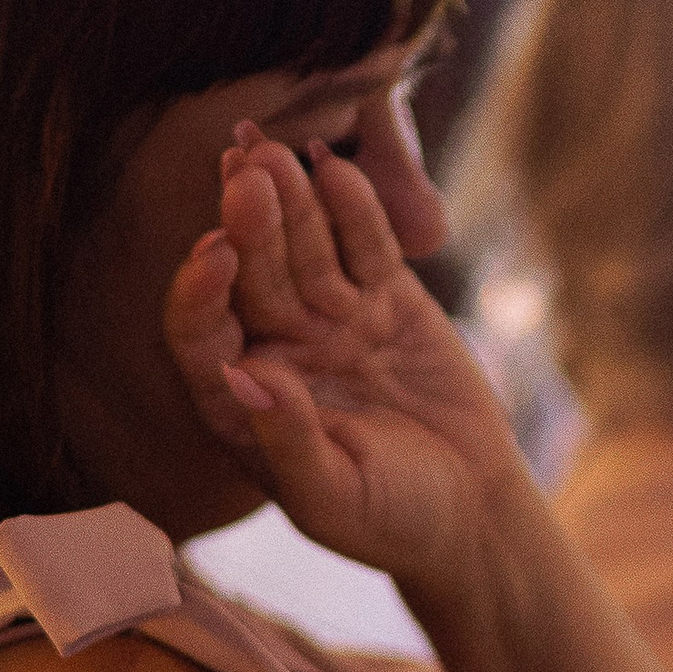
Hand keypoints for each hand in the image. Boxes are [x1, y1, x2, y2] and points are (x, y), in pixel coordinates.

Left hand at [164, 126, 531, 587]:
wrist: (472, 512)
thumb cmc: (391, 521)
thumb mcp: (334, 498)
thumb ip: (287, 442)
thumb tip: (245, 378)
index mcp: (239, 402)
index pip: (201, 336)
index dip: (200, 293)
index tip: (214, 252)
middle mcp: (274, 349)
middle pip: (250, 274)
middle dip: (247, 224)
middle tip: (246, 171)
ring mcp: (328, 318)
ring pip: (302, 249)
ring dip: (290, 201)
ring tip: (276, 150)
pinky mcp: (383, 298)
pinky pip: (362, 246)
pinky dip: (352, 210)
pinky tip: (334, 167)